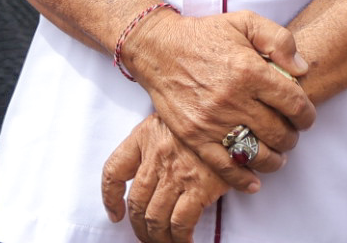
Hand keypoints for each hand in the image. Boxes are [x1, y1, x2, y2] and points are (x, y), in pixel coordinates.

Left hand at [101, 114, 232, 242]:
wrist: (236, 117)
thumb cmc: (207, 116)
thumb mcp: (174, 116)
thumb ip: (158, 139)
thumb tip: (152, 171)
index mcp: (146, 136)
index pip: (114, 171)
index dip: (110, 198)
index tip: (115, 213)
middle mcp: (157, 156)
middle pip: (136, 203)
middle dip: (138, 227)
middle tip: (145, 236)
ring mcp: (177, 173)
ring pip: (155, 217)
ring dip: (157, 237)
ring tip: (163, 242)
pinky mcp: (199, 187)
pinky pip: (180, 222)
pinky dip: (179, 237)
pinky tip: (183, 240)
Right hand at [122, 10, 313, 191]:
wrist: (159, 49)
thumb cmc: (205, 35)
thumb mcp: (245, 21)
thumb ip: (279, 39)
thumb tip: (302, 68)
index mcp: (249, 71)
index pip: (294, 103)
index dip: (307, 115)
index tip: (306, 117)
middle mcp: (233, 99)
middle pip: (279, 132)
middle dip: (292, 137)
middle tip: (290, 133)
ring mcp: (213, 121)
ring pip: (257, 153)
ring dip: (274, 159)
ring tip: (277, 154)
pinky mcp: (195, 136)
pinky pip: (224, 166)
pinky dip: (243, 179)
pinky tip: (254, 181)